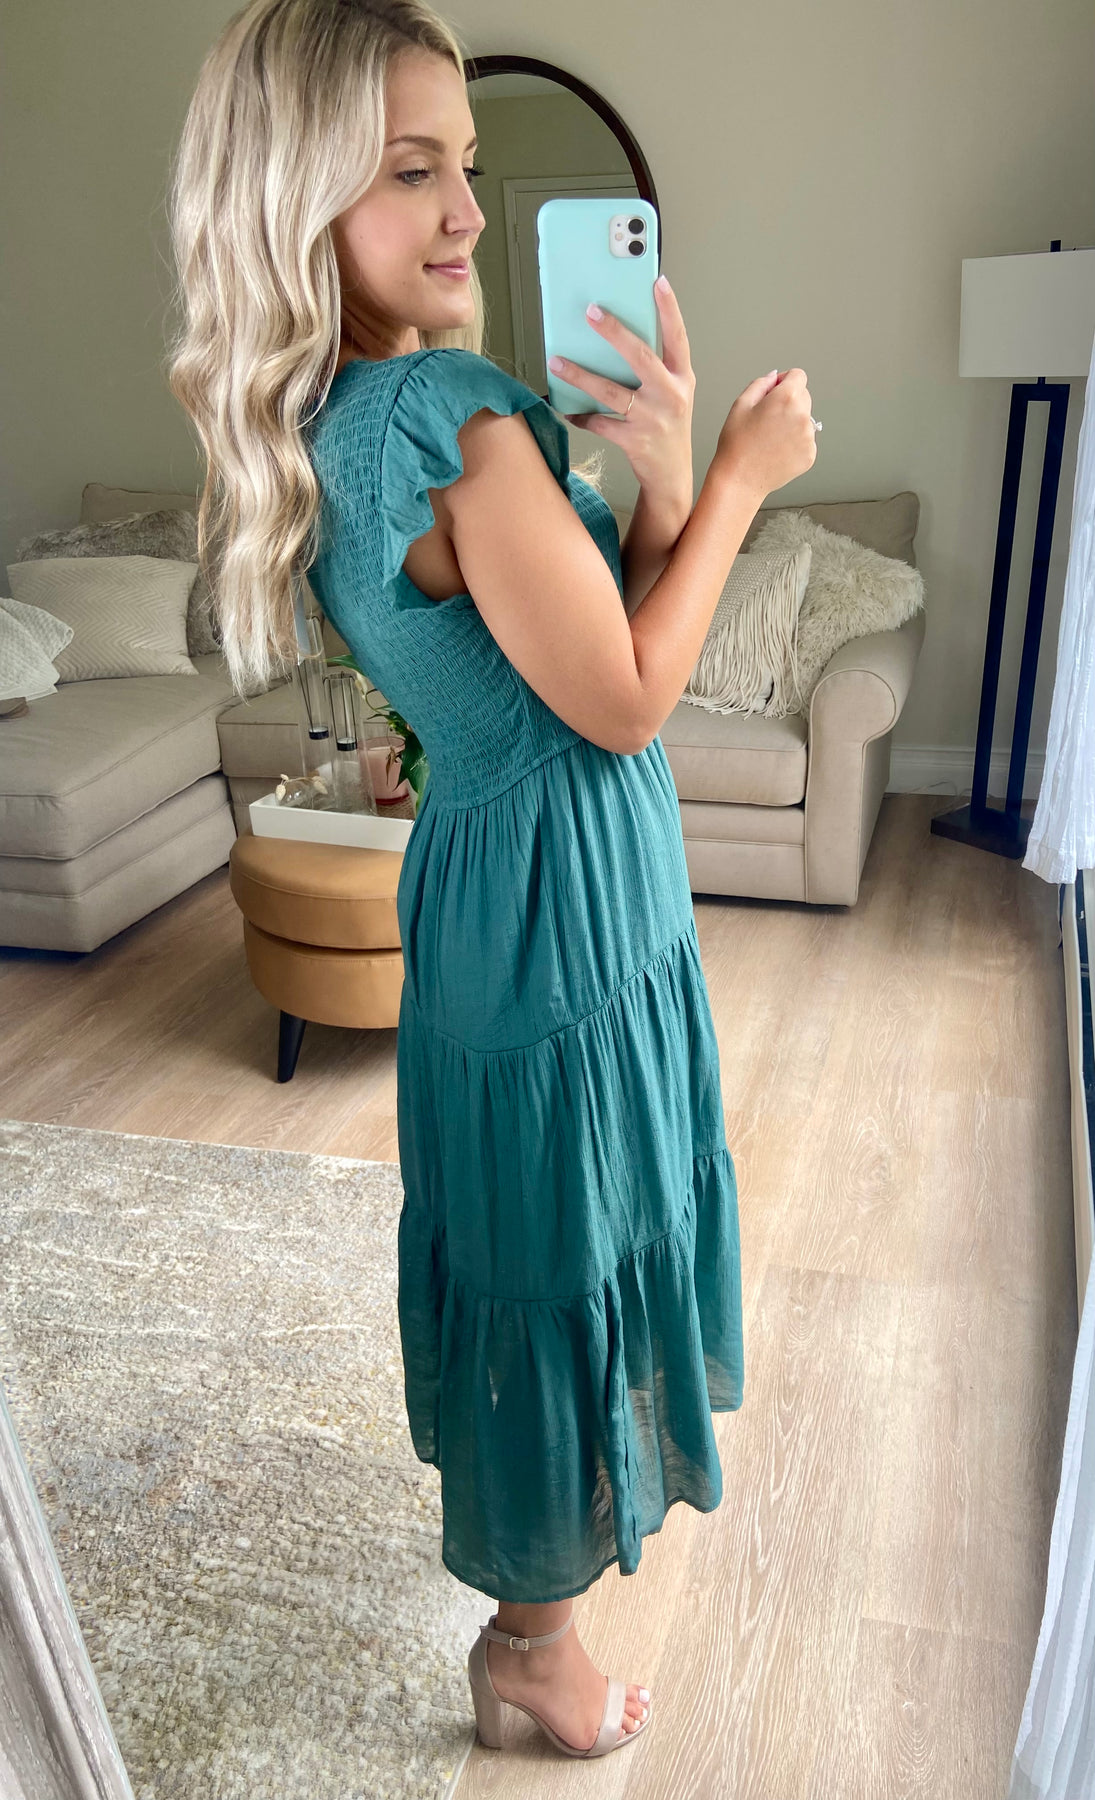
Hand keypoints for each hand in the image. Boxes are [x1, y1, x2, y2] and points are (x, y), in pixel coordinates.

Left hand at [549, 276, 694, 496]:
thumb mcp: (673, 393)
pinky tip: (567, 409)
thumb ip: (655, 368)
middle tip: (590, 312)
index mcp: (683, 378)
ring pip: (610, 391)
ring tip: (556, 362)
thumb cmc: (668, 426)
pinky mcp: (634, 441)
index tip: (656, 282)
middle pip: (640, 357)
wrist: (671, 474)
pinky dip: (581, 416)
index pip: (678, 337)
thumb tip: (617, 337)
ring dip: (580, 375)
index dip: (669, 309)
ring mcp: (652, 419)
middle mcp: (671, 395)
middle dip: (614, 332)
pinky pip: (599, 423)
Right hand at [713, 366, 816, 497]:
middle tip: (767, 419)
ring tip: (769, 438)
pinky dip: (794, 443)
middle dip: (789, 401)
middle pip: (804, 396)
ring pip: (805, 419)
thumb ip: (761, 384)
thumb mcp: (741, 404)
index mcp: (787, 398)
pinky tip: (776, 451)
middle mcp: (803, 415)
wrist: (739, 479)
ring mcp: (809, 437)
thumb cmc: (736, 444)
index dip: (785, 381)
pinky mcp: (809, 455)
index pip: (799, 376)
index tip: (774, 392)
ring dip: (792, 423)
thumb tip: (775, 378)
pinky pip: (805, 440)